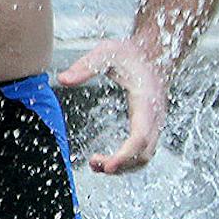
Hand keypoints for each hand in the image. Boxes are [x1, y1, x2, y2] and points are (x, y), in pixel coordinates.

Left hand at [56, 38, 167, 174]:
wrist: (156, 52)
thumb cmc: (131, 53)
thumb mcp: (106, 52)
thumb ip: (85, 66)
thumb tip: (62, 80)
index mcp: (146, 101)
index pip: (140, 136)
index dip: (125, 155)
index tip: (108, 166)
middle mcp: (155, 116)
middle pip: (144, 153)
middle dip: (121, 165)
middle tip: (93, 164)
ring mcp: (156, 122)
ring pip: (146, 156)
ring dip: (124, 166)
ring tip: (96, 165)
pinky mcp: (151, 125)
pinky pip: (144, 150)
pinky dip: (128, 160)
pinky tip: (108, 160)